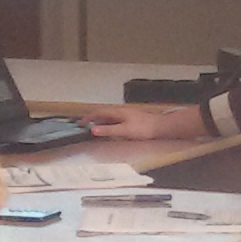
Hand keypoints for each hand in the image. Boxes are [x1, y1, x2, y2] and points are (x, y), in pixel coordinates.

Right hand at [82, 104, 199, 141]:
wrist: (160, 127)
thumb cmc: (143, 129)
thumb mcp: (123, 131)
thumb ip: (108, 130)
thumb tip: (93, 130)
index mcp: (117, 111)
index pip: (98, 112)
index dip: (88, 117)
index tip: (80, 123)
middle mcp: (120, 110)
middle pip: (103, 112)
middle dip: (93, 117)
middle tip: (85, 124)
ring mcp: (126, 113)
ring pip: (109, 115)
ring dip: (100, 120)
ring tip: (94, 126)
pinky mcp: (130, 117)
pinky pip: (115, 118)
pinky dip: (108, 122)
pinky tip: (110, 127)